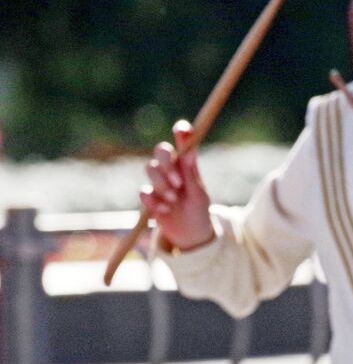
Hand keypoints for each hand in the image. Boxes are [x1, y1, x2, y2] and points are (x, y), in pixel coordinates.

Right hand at [139, 120, 215, 251]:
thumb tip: (189, 152)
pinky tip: (166, 210)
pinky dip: (153, 201)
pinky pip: (143, 191)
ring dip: (162, 185)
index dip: (182, 131)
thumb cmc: (199, 209)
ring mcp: (158, 181)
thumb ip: (191, 173)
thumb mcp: (199, 193)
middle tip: (178, 183)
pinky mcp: (149, 197)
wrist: (190, 233)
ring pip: (150, 169)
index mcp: (187, 164)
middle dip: (166, 164)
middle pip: (160, 151)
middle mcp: (172, 169)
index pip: (183, 141)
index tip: (182, 130)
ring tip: (174, 200)